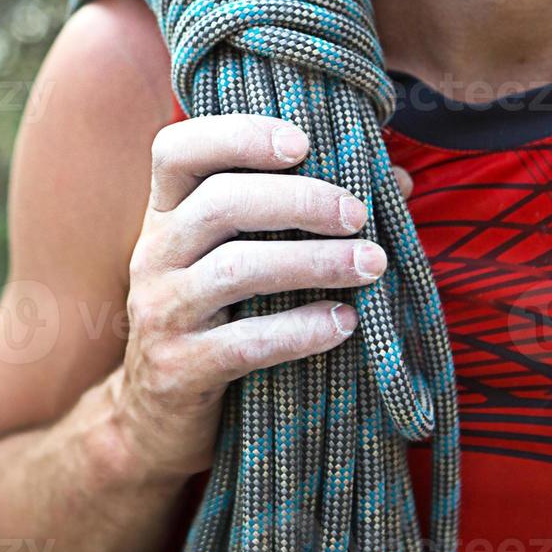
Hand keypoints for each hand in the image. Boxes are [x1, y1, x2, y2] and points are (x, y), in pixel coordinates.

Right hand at [107, 113, 387, 480]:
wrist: (154, 417)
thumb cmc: (216, 317)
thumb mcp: (237, 256)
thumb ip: (300, 213)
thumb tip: (397, 179)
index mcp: (166, 213)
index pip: (177, 149)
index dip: (237, 135)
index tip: (302, 143)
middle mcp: (154, 253)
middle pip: (219, 203)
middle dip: (299, 200)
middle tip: (358, 215)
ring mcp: (162, 311)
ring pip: (236, 268)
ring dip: (313, 261)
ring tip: (371, 264)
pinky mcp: (179, 369)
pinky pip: (245, 342)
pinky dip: (301, 329)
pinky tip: (345, 322)